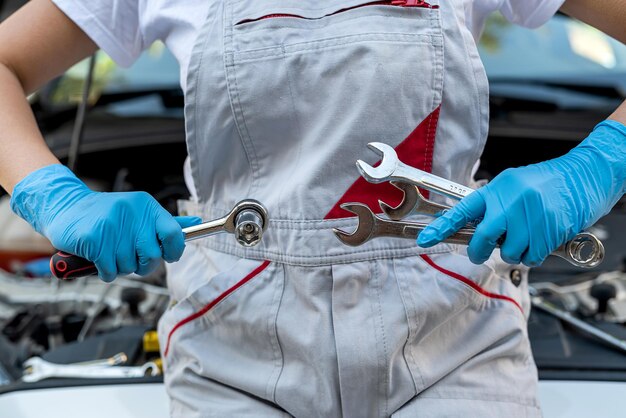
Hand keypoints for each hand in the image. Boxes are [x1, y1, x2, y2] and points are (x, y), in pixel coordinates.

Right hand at [10, 164, 200, 280]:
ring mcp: (112, 225)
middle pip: (152, 257)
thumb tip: (195, 225)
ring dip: (120, 267)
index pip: (174, 234)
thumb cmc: (106, 214)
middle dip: (141, 264)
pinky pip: (110, 271)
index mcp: (147, 206)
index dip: (174, 250)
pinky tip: (97, 258)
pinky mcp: (94, 238)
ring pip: (129, 266)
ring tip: (109, 252)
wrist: (65, 206)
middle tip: (129, 255)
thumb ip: (166, 222)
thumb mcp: (139, 212)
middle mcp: (132, 213)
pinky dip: (104, 271)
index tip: (167, 255)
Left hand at [417, 120, 625, 266]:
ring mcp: (531, 218)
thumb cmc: (547, 182)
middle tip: (480, 253)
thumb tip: (472, 225)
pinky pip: (531, 257)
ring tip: (525, 236)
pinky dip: (533, 255)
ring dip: (514, 252)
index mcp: (498, 189)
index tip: (424, 239)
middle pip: (482, 239)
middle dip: (478, 251)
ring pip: (509, 252)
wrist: (586, 175)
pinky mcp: (550, 231)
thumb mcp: (514, 185)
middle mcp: (511, 202)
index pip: (463, 210)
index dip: (442, 227)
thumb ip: (493, 204)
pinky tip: (540, 239)